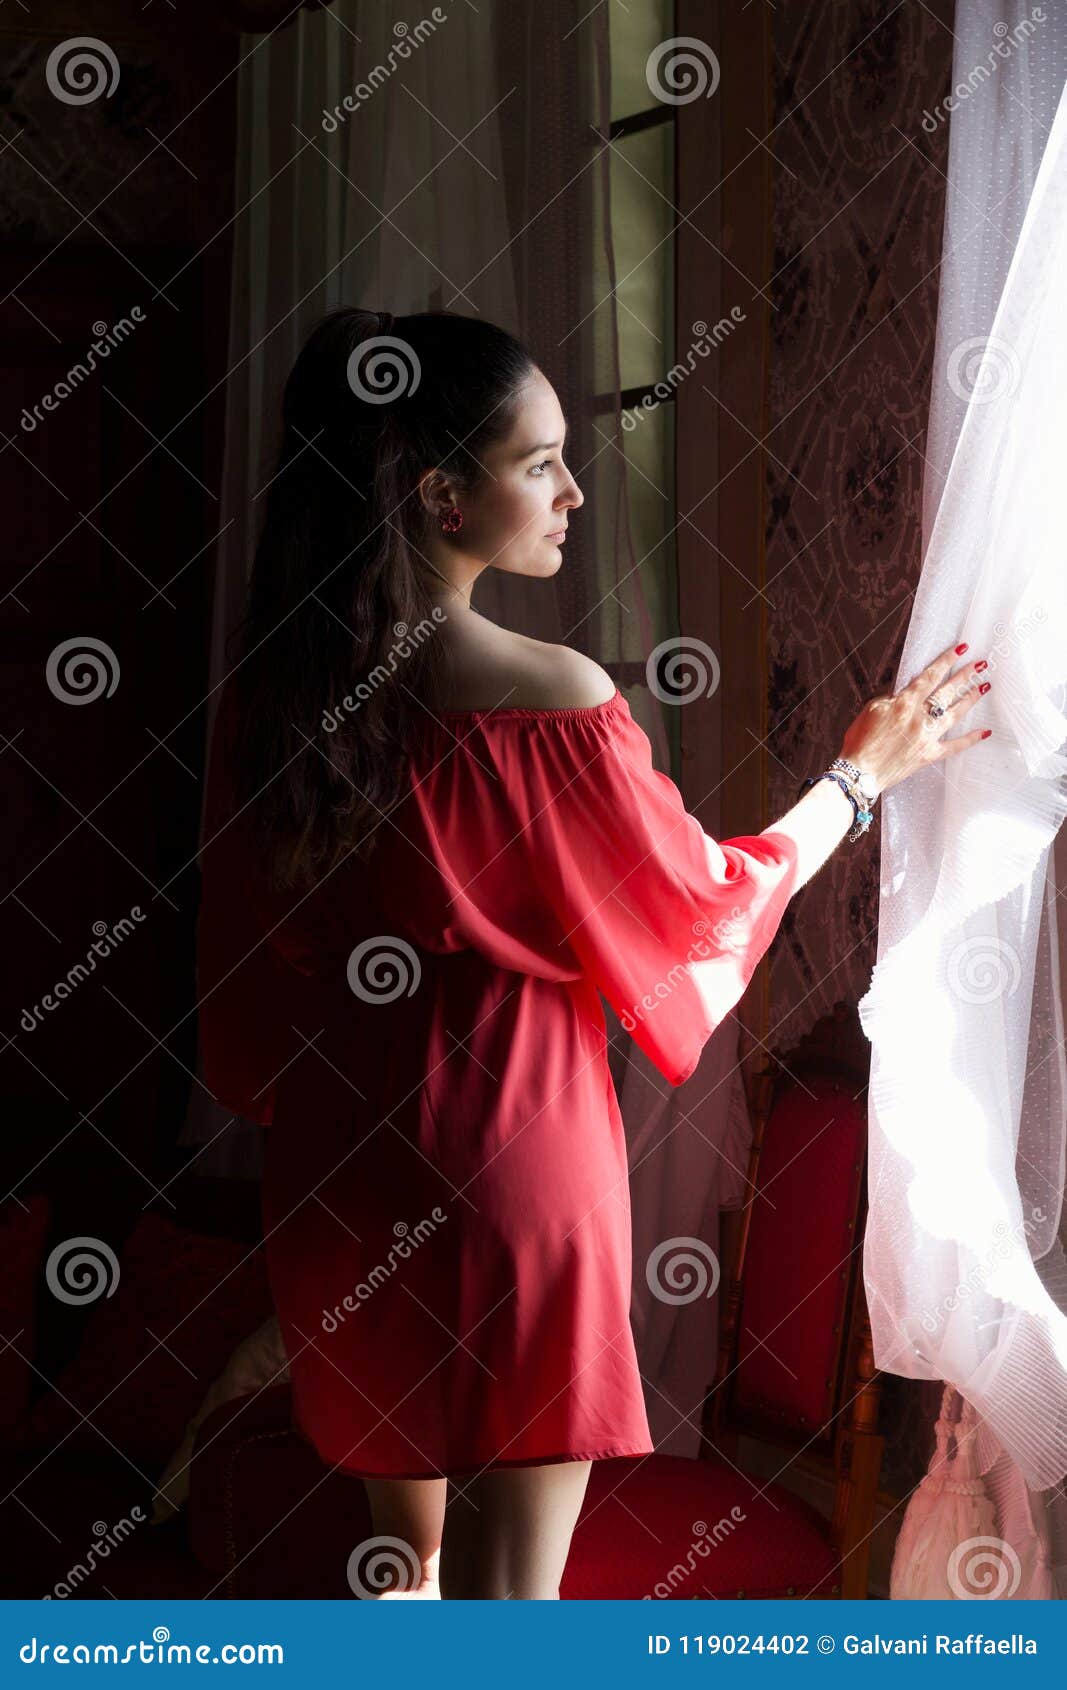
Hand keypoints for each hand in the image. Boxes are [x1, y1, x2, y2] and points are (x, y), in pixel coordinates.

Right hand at [838, 640, 990, 796]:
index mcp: (904, 704)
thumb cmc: (860, 741)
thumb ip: (891, 698)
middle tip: (980, 664)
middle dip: (964, 676)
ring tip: (984, 687)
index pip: (929, 677)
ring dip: (971, 699)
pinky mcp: (929, 755)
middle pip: (946, 692)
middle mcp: (919, 718)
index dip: (946, 661)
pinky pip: (955, 746)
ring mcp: (927, 737)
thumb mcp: (871, 710)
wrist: (860, 772)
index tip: (960, 649)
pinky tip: (985, 732)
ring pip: (954, 714)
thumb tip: (905, 692)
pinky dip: (971, 739)